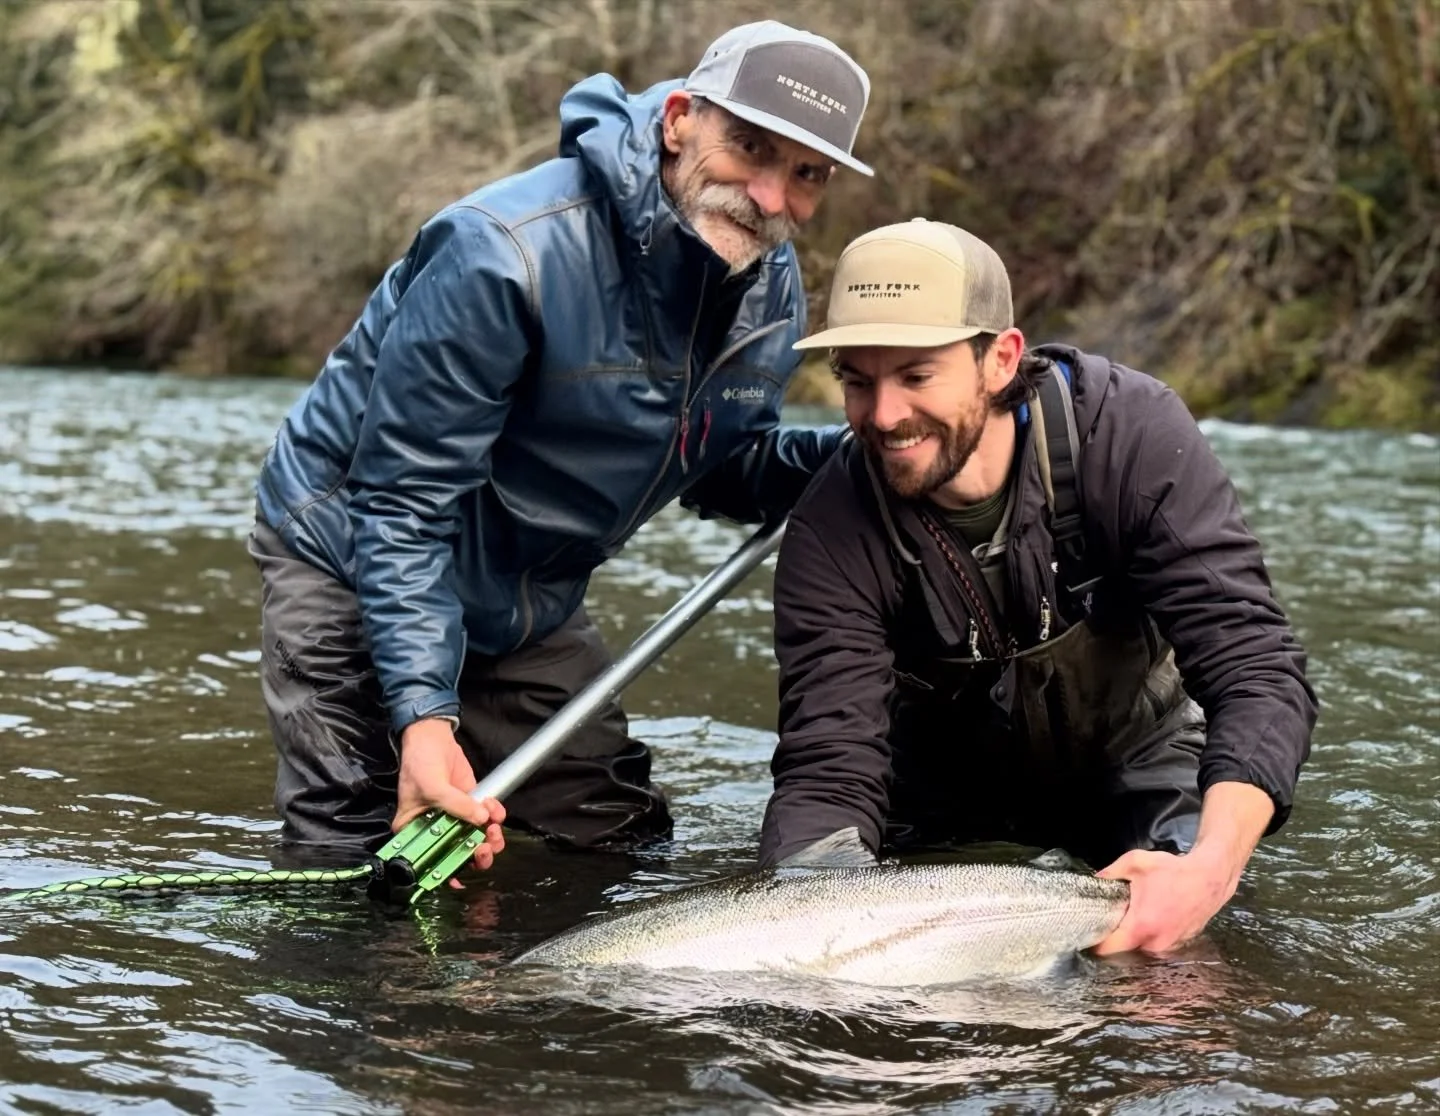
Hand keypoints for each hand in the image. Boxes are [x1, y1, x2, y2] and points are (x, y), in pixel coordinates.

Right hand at [394, 717, 505, 878]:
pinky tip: (494, 807)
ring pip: (477, 840)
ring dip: (490, 838)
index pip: (428, 860)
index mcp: (415, 831)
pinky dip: (495, 815)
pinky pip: (487, 819)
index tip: (461, 876)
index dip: (445, 872)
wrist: (433, 737)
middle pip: (457, 854)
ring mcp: (456, 818)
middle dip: (475, 854)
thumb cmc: (419, 762)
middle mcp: (435, 829)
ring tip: (493, 828)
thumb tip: (480, 818)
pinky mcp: (471, 805)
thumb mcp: (432, 786)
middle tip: (483, 846)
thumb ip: (456, 804)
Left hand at [1092, 846, 1237, 954]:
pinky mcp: (1182, 942)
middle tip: (1114, 917)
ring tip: (1138, 913)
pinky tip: (1156, 914)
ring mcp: (1171, 944)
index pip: (1109, 949)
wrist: (1210, 876)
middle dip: (1118, 935)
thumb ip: (1110, 873)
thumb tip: (1095, 879)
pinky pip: (1160, 942)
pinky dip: (1155, 932)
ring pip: (1144, 946)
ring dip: (1138, 934)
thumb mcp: (1135, 863)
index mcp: (1141, 926)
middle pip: (1126, 948)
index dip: (1095, 943)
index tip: (1089, 933)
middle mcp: (1156, 942)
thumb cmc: (1174, 870)